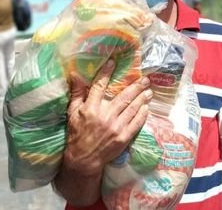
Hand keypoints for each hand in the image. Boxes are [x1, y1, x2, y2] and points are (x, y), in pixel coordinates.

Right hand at [64, 59, 151, 176]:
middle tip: (145, 79)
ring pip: (132, 108)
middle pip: (123, 97)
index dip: (106, 73)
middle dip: (136, 87)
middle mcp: (105, 116)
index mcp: (91, 108)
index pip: (100, 86)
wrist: (83, 159)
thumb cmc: (76, 133)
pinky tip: (146, 107)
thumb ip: (77, 93)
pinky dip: (142, 114)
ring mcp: (116, 127)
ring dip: (142, 98)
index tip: (113, 62)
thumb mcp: (72, 112)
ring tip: (149, 91)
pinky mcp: (123, 137)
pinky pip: (136, 123)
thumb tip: (75, 74)